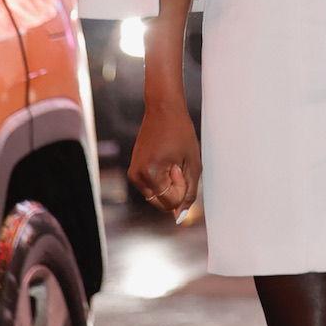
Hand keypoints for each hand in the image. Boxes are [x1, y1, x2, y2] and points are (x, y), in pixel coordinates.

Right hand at [129, 100, 201, 216]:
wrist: (163, 109)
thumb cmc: (181, 133)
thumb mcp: (192, 162)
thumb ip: (189, 191)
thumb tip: (180, 217)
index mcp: (149, 174)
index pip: (170, 202)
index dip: (182, 186)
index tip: (180, 165)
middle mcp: (136, 177)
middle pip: (162, 202)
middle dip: (174, 188)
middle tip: (176, 163)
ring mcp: (133, 174)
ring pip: (157, 196)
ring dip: (169, 183)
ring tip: (171, 159)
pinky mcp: (133, 170)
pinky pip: (152, 187)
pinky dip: (162, 179)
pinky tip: (166, 158)